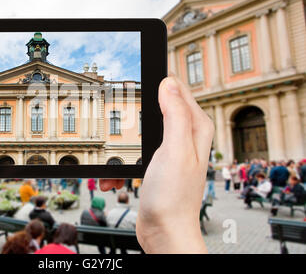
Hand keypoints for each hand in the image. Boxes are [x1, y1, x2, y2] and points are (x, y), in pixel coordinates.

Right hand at [101, 76, 213, 252]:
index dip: (161, 83)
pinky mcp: (156, 167)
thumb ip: (174, 114)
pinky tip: (116, 177)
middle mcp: (185, 138)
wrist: (164, 232)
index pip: (179, 91)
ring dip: (123, 147)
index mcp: (195, 129)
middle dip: (135, 118)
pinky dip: (121, 166)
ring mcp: (170, 153)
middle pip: (155, 111)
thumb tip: (168, 83)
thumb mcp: (174, 149)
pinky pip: (131, 156)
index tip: (141, 79)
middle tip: (121, 122)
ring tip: (115, 161)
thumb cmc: (173, 197)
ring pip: (138, 134)